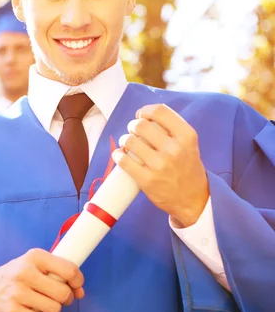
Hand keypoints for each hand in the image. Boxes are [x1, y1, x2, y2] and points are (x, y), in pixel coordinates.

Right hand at [0, 248, 84, 311]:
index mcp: (33, 257)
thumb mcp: (31, 264)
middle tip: (58, 296)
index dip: (78, 280)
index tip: (77, 285)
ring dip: (53, 309)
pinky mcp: (13, 311)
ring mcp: (18, 292)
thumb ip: (56, 271)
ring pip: (55, 309)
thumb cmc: (14, 277)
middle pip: (63, 293)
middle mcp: (25, 272)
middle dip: (66, 298)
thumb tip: (80, 290)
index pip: (68, 270)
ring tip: (42, 303)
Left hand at [112, 104, 208, 226]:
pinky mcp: (147, 180)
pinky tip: (120, 155)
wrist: (193, 200)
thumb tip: (143, 115)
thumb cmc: (187, 167)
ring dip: (124, 140)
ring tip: (127, 144)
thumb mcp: (188, 144)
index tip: (141, 116)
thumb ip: (171, 129)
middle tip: (133, 132)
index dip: (145, 111)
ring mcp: (160, 165)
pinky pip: (123, 160)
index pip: (159, 111)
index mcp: (186, 136)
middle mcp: (174, 149)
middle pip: (141, 124)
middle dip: (132, 126)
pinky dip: (118, 155)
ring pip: (129, 140)